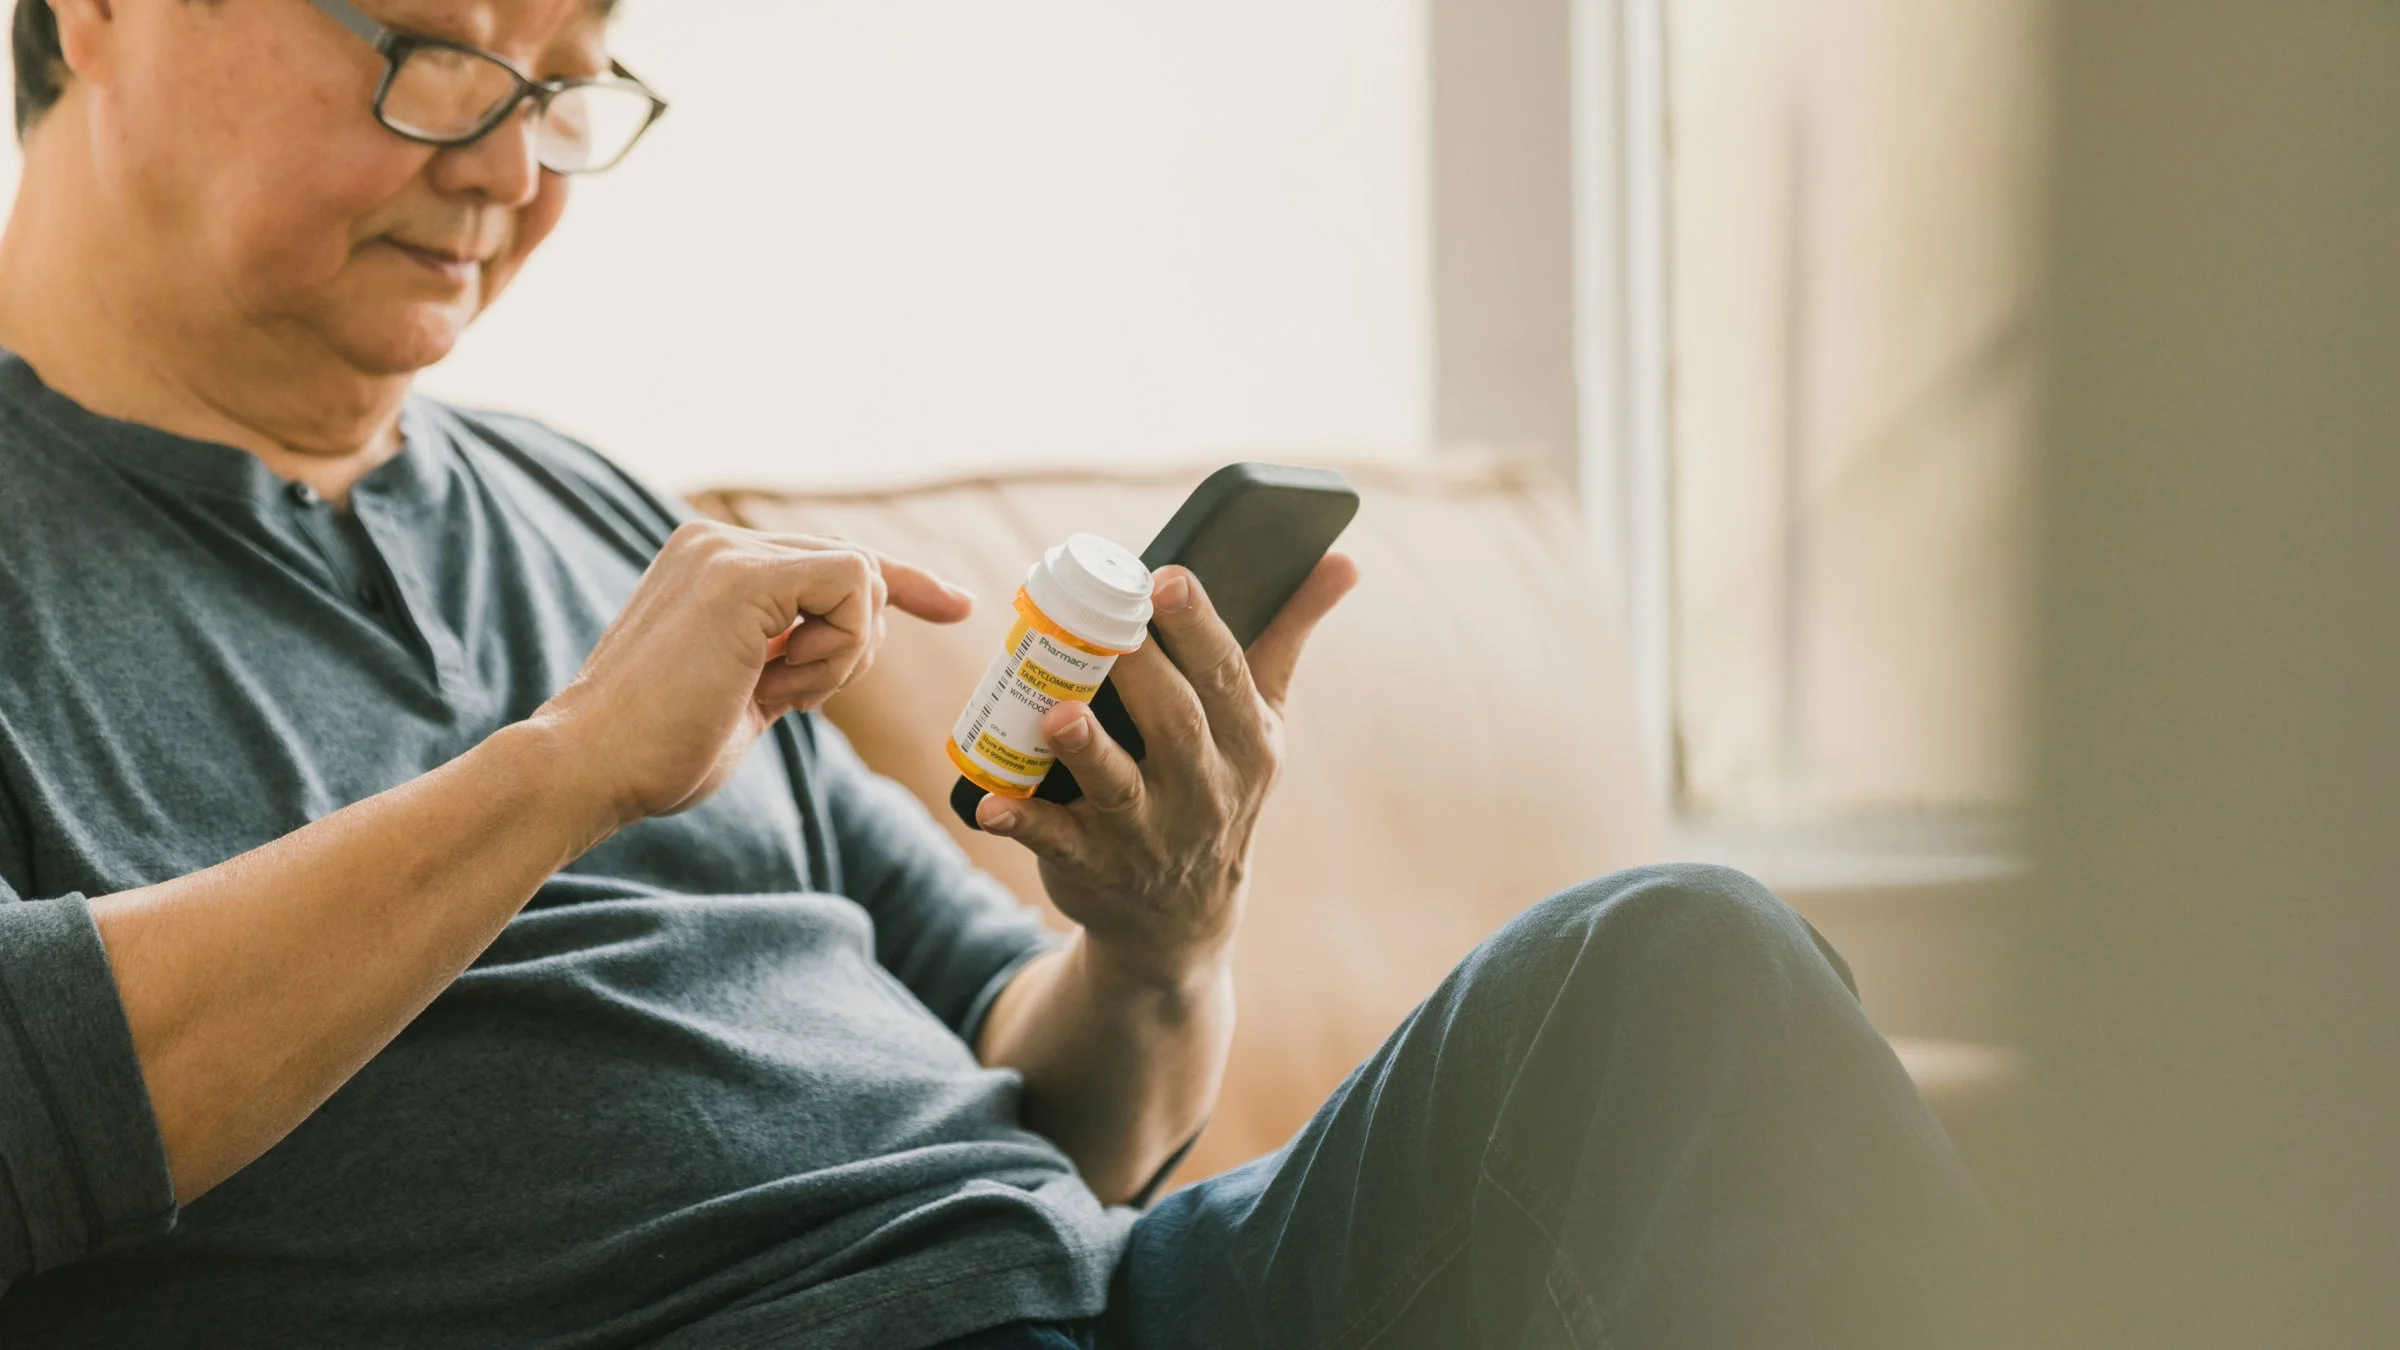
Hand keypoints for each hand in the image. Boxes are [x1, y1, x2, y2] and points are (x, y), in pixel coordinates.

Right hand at [537, 520, 973, 826]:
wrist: (591, 768)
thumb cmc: (658, 751)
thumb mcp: (743, 692)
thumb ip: (789, 656)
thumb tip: (848, 644)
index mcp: (711, 562)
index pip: (831, 560)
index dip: (902, 584)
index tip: (958, 605)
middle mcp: (717, 540)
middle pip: (856, 567)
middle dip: (857, 644)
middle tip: (793, 698)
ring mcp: (728, 551)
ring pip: (859, 577)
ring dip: (840, 656)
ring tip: (771, 693)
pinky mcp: (744, 576)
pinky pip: (853, 586)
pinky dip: (841, 648)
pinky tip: (782, 683)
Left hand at [975, 554, 1360, 985]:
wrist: (1182, 918)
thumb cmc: (1218, 785)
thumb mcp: (1262, 722)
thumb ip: (1288, 637)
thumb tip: (1342, 561)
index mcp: (1247, 742)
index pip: (1226, 675)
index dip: (1197, 626)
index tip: (1166, 578)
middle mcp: (1204, 789)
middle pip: (1174, 722)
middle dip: (1140, 671)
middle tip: (1102, 621)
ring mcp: (1147, 833)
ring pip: (1118, 785)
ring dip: (1087, 750)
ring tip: (1056, 713)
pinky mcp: (1093, 867)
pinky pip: (1057, 842)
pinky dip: (1024, 822)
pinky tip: (990, 803)